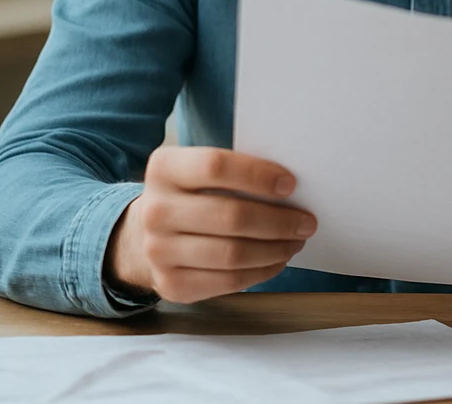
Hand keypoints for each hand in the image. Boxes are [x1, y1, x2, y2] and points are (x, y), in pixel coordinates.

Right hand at [105, 146, 315, 303]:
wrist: (144, 235)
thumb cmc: (192, 195)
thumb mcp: (199, 171)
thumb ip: (236, 172)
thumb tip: (292, 188)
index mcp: (164, 169)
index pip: (215, 166)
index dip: (257, 175)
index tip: (291, 184)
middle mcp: (155, 210)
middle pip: (230, 216)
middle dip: (279, 221)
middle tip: (307, 222)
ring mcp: (159, 251)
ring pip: (232, 254)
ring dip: (275, 249)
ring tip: (296, 241)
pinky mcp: (171, 285)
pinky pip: (228, 281)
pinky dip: (262, 271)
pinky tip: (277, 260)